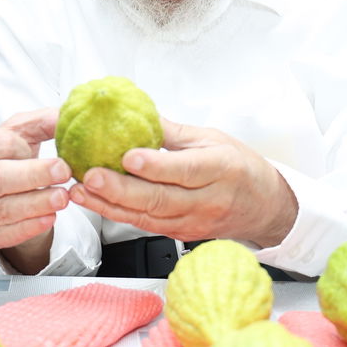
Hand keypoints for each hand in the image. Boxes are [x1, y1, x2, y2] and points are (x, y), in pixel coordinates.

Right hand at [0, 108, 71, 262]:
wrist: (2, 191)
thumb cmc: (10, 157)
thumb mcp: (24, 132)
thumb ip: (43, 121)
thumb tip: (63, 116)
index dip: (25, 149)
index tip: (47, 151)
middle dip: (34, 176)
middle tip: (64, 173)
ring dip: (35, 205)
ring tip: (63, 197)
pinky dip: (26, 229)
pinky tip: (49, 219)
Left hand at [68, 118, 298, 246]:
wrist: (265, 207)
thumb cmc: (242, 168)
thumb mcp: (214, 139)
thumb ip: (173, 132)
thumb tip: (136, 112)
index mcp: (220, 169)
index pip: (184, 170)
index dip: (154, 166)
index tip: (127, 156)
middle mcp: (207, 200)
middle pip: (160, 199)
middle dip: (120, 189)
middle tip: (89, 176)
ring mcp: (193, 222)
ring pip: (148, 217)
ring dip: (110, 205)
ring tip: (81, 191)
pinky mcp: (180, 235)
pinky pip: (146, 225)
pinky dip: (118, 214)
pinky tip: (95, 202)